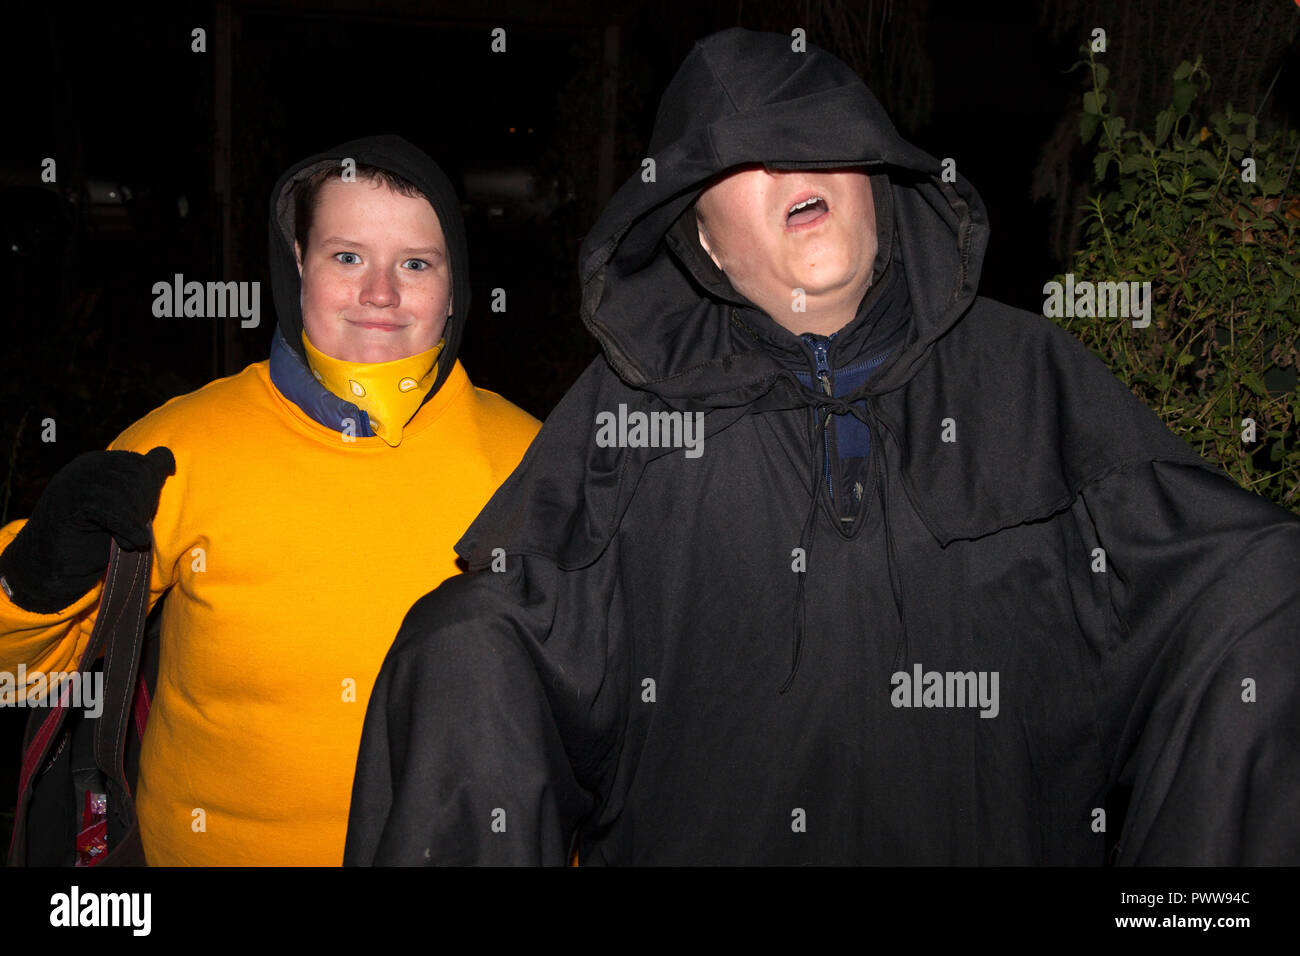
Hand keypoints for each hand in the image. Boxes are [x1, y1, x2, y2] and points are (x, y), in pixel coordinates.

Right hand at [0, 446, 174, 612]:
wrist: (49, 569)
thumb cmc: (93, 541)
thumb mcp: (124, 508)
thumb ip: (142, 484)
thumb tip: (168, 460)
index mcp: (99, 463)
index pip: (143, 463)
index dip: (149, 494)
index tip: (136, 518)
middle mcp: (85, 467)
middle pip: (137, 474)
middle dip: (143, 506)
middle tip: (129, 530)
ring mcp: (73, 483)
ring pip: (127, 491)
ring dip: (134, 521)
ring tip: (125, 539)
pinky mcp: (67, 505)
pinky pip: (111, 509)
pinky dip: (126, 530)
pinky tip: (127, 543)